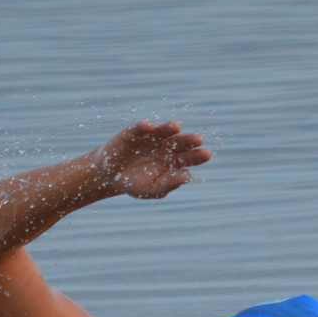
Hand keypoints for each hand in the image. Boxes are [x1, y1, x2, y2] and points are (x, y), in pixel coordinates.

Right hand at [96, 120, 211, 198]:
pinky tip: (149, 127)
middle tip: (198, 139)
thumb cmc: (135, 184)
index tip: (206, 154)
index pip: (189, 158)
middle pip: (181, 142)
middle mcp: (166, 147)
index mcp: (174, 162)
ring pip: (163, 131)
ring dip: (169, 128)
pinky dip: (144, 127)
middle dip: (189, 140)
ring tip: (176, 127)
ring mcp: (151, 138)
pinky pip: (140, 128)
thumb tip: (187, 177)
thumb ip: (169, 184)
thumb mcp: (152, 189)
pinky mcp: (134, 132)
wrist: (111, 177)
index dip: (198, 156)